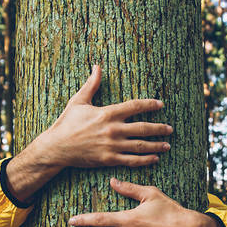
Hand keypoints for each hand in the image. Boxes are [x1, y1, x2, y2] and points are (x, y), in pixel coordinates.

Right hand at [4, 65, 173, 203]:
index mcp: (108, 113)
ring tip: (167, 145)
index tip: (160, 104)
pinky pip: (131, 160)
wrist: (57, 147)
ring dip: (156, 145)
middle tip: (170, 129)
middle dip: (159, 128)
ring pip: (140, 146)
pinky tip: (154, 159)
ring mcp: (112, 145)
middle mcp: (113, 129)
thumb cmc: (67, 123)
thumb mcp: (78, 101)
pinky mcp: (109, 159)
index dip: (149, 104)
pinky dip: (145, 160)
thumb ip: (91, 84)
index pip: (134, 106)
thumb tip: (97, 66)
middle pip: (143, 127)